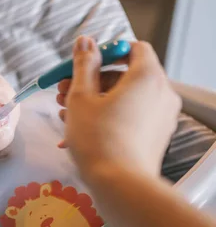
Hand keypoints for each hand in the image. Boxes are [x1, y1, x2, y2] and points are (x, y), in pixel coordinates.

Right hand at [57, 36, 180, 183]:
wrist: (120, 185)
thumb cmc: (98, 139)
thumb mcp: (81, 96)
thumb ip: (83, 64)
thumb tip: (86, 41)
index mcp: (147, 77)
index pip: (134, 48)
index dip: (107, 51)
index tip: (84, 64)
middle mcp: (161, 93)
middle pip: (126, 75)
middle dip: (92, 80)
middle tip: (64, 91)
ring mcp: (162, 117)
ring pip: (126, 98)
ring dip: (95, 100)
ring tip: (66, 113)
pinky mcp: (156, 136)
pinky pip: (131, 116)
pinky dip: (108, 116)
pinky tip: (79, 131)